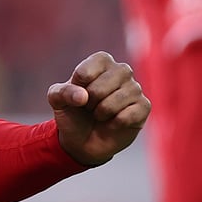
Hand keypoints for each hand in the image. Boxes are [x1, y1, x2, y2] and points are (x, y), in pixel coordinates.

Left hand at [48, 51, 149, 165]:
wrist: (83, 140)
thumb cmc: (72, 112)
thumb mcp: (57, 100)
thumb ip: (63, 92)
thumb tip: (83, 96)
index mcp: (101, 61)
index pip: (85, 72)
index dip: (77, 89)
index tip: (78, 94)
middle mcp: (121, 70)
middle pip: (101, 86)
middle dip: (90, 102)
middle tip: (90, 107)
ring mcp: (135, 88)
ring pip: (116, 100)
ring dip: (102, 113)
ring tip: (100, 114)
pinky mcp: (144, 107)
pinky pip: (130, 114)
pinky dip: (115, 123)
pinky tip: (113, 123)